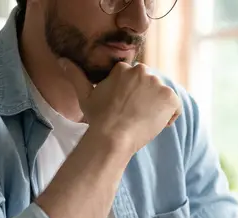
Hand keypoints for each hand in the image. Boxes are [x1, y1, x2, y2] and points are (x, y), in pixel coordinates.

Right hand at [59, 59, 181, 155]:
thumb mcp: (85, 96)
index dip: (132, 98)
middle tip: (133, 119)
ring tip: (142, 123)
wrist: (112, 137)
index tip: (125, 111)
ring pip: (162, 98)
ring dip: (156, 110)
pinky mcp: (170, 98)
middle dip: (145, 102)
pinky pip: (175, 108)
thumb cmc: (98, 119)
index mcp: (125, 69)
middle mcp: (143, 71)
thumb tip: (62, 60)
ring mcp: (158, 84)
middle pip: (150, 88)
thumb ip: (76, 76)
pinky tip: (155, 125)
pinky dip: (169, 118)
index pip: (136, 82)